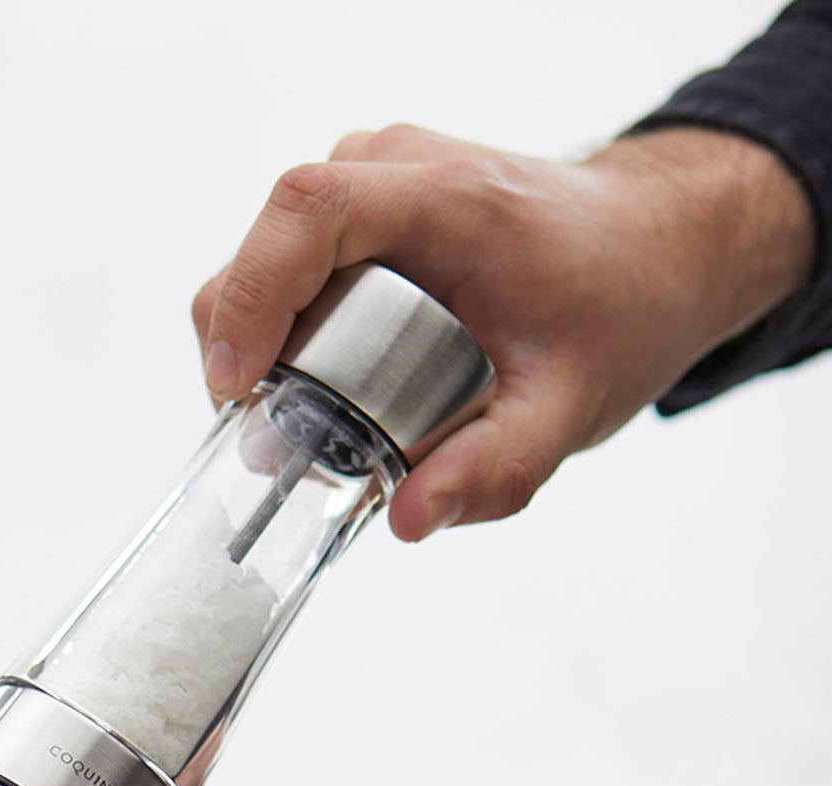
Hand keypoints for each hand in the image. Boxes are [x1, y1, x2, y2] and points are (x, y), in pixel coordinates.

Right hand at [193, 123, 814, 537]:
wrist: (650, 252)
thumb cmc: (614, 312)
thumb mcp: (569, 408)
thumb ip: (495, 469)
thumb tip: (406, 517)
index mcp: (450, 199)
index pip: (309, 212)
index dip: (250, 296)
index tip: (234, 384)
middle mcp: (397, 170)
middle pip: (267, 244)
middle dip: (244, 346)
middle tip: (272, 436)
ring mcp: (370, 181)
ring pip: (263, 260)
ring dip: (260, 345)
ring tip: (307, 416)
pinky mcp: (357, 207)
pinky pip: (283, 267)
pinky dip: (277, 332)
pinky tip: (314, 383)